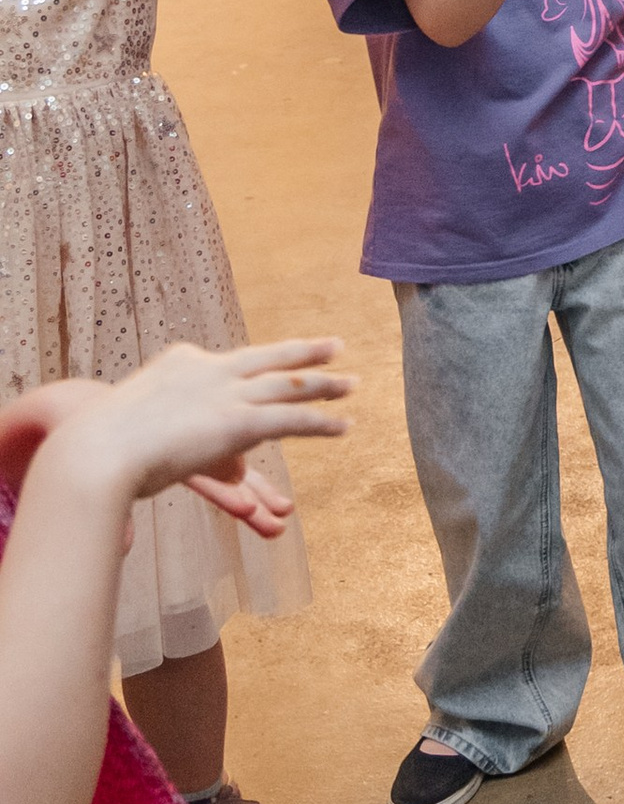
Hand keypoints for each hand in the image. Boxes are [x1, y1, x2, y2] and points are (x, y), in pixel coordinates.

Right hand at [0, 340, 350, 534]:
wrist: (92, 443)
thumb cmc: (94, 441)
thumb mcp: (128, 426)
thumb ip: (155, 435)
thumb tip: (156, 457)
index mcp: (180, 363)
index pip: (230, 364)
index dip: (258, 363)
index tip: (277, 358)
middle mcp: (209, 371)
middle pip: (266, 359)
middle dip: (302, 353)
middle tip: (334, 346)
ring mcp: (224, 394)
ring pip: (288, 384)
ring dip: (323, 385)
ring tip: (351, 386)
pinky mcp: (237, 423)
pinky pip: (290, 419)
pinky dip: (320, 422)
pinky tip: (343, 426)